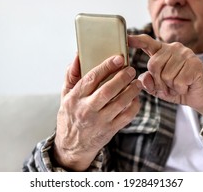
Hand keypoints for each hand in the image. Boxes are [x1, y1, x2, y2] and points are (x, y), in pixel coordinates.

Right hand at [54, 54, 141, 170]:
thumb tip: (78, 55)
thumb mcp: (65, 95)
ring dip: (132, 91)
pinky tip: (136, 98)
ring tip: (137, 82)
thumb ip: (71, 75)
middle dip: (122, 77)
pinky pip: (126, 117)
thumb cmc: (70, 115)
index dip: (106, 67)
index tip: (118, 58)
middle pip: (108, 91)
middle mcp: (86, 110)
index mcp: (75, 98)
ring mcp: (99, 121)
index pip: (91, 79)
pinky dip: (134, 106)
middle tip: (131, 69)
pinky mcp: (110, 130)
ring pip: (120, 103)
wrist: (71, 147)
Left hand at [128, 34, 202, 133]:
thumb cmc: (178, 90)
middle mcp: (175, 48)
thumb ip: (148, 83)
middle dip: (158, 81)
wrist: (202, 97)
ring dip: (171, 87)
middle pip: (153, 65)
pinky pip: (178, 81)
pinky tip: (187, 86)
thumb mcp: (158, 88)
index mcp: (163, 51)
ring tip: (179, 86)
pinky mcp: (195, 64)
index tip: (126, 38)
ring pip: (166, 75)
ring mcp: (186, 54)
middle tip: (169, 86)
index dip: (136, 40)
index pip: (148, 43)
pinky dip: (180, 89)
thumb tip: (143, 78)